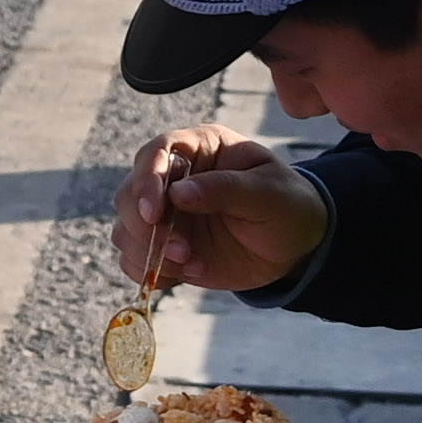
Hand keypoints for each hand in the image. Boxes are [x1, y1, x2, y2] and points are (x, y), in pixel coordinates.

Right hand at [107, 125, 330, 295]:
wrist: (295, 247)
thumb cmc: (288, 207)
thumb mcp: (269, 194)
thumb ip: (226, 189)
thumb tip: (178, 193)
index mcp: (199, 148)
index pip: (156, 152)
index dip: (146, 180)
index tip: (153, 214)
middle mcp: (173, 178)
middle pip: (129, 194)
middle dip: (146, 227)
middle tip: (182, 252)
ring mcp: (166, 215)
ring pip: (126, 229)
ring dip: (150, 253)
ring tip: (193, 264)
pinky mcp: (164, 247)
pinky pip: (135, 260)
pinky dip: (151, 272)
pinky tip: (188, 274)